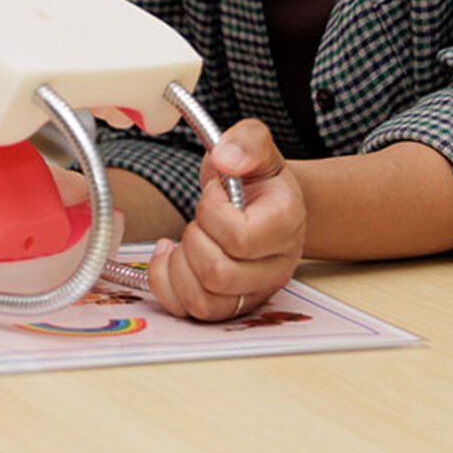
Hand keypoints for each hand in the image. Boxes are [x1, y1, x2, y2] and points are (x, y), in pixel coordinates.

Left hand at [145, 118, 307, 321]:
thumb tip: (225, 158)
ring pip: (202, 300)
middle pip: (218, 274)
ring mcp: (254, 291)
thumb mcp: (255, 145)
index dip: (211, 213)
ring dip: (179, 266)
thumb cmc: (257, 177)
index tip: (213, 194)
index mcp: (285, 224)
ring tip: (186, 240)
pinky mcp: (231, 306)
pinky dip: (167, 284)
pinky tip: (171, 257)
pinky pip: (189, 311)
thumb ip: (246, 141)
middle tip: (199, 219)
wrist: (266, 203)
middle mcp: (276, 267)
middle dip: (193, 240)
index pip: (240, 238)